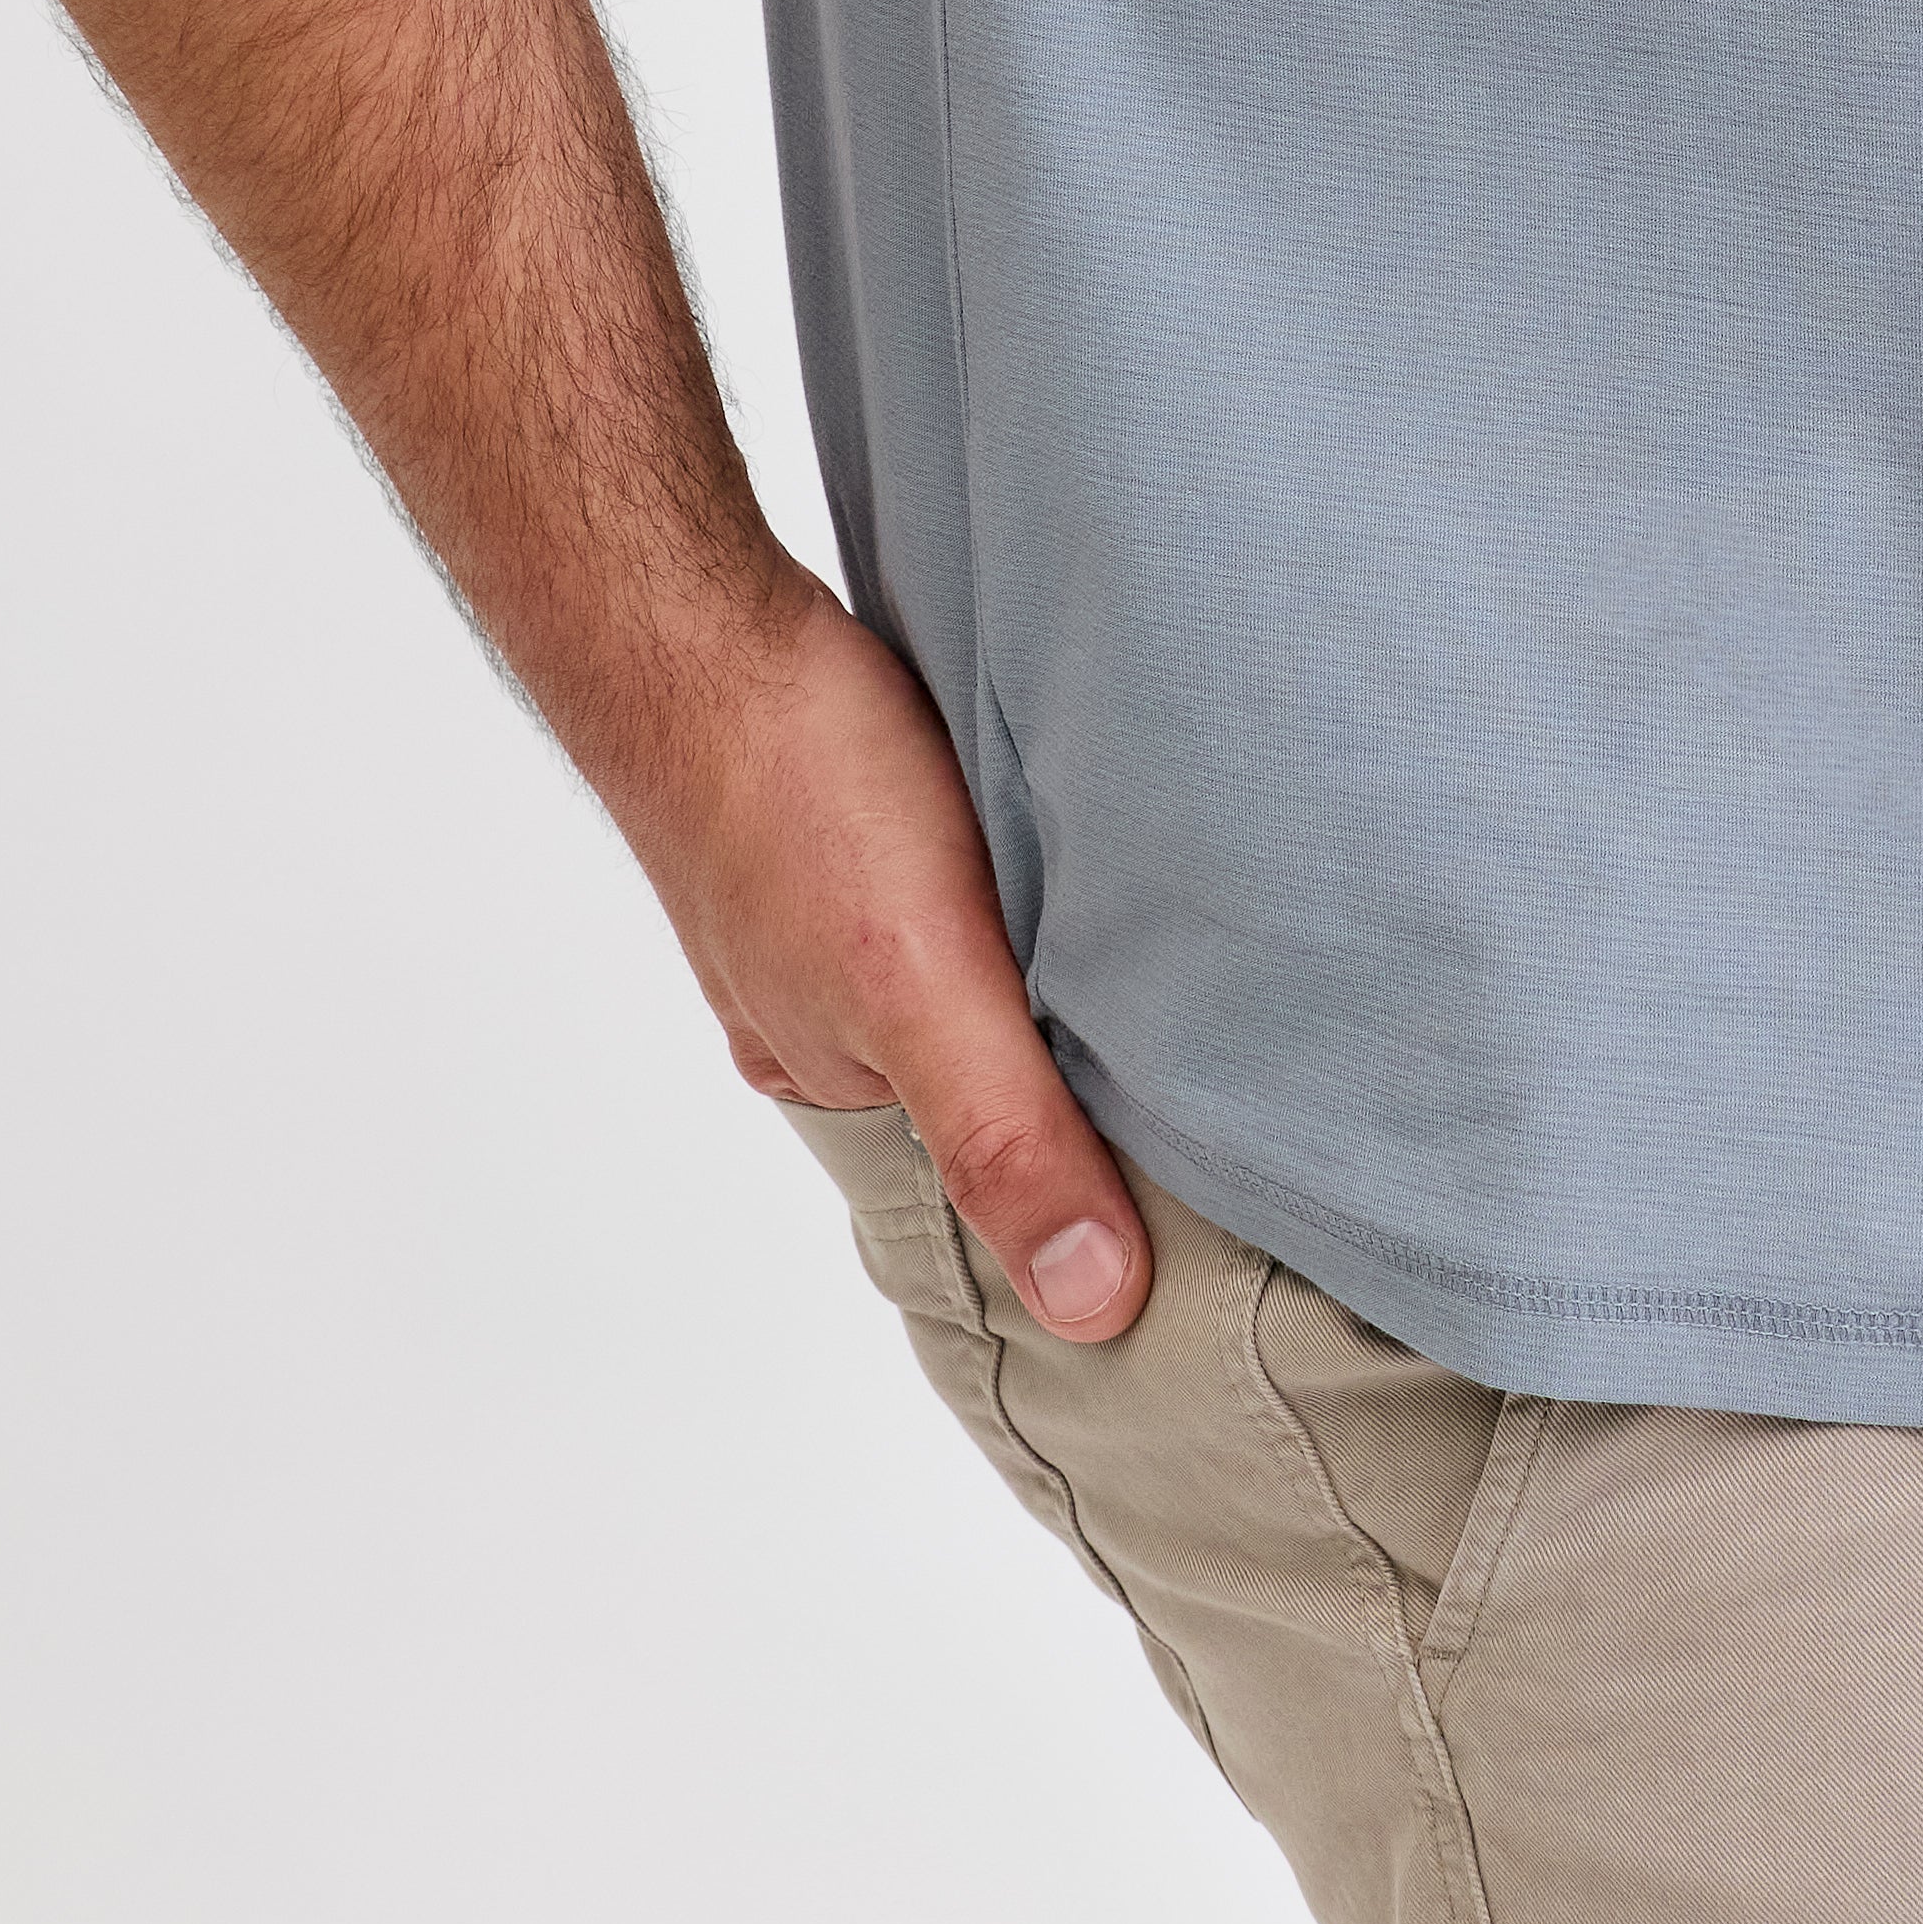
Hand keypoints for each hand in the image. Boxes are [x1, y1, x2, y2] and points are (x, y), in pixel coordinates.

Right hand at [605, 564, 1155, 1337]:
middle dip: (1092, 1062)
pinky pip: (959, 871)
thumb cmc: (794, 792)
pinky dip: (1016, 868)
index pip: (991, 1171)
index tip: (1226, 1180)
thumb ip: (1003, 1136)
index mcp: (838, 1079)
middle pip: (990, 1064)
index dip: (1096, 1175)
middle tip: (1229, 1046)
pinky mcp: (860, 808)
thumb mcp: (919, 986)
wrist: (693, 614)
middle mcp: (831, 1004)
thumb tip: (1098, 1309)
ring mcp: (835, 903)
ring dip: (1054, 952)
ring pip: (979, 962)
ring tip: (1171, 939)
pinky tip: (1072, 832)